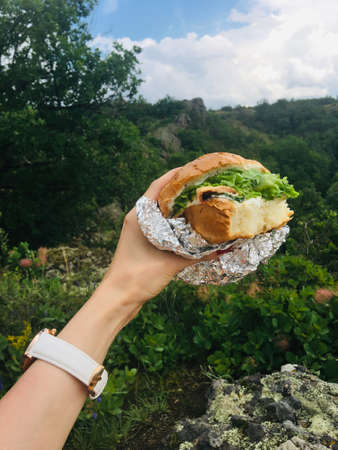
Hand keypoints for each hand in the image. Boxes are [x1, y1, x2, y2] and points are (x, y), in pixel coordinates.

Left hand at [104, 169, 214, 302]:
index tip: (194, 169)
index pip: (158, 186)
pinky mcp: (142, 242)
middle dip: (180, 190)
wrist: (118, 299)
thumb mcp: (170, 264)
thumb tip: (223, 249)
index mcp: (139, 216)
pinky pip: (161, 225)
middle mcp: (138, 219)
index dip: (175, 175)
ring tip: (199, 201)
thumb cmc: (138, 278)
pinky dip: (174, 222)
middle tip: (202, 185)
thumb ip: (197, 255)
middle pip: (161, 197)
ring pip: (161, 212)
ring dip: (177, 206)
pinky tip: (190, 226)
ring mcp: (139, 231)